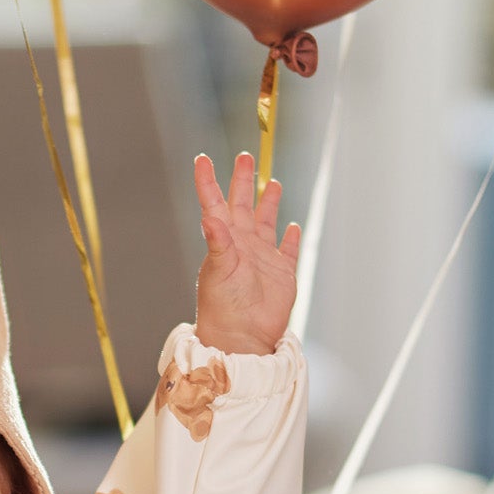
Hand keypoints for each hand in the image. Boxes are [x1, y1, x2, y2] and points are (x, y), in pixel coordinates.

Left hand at [193, 152, 299, 355]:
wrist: (242, 337)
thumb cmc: (223, 307)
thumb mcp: (219, 271)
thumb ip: (218, 243)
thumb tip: (210, 216)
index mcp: (223, 241)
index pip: (214, 203)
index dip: (208, 181)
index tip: (202, 158)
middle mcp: (242, 245)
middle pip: (243, 205)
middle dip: (244, 181)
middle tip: (246, 157)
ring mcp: (262, 258)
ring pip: (266, 222)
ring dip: (269, 203)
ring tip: (272, 183)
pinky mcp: (281, 273)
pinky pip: (288, 250)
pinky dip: (291, 238)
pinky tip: (292, 226)